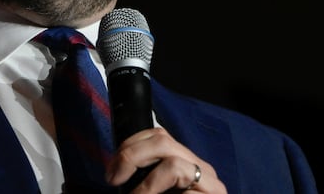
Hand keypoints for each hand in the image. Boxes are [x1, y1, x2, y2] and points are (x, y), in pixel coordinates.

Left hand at [106, 127, 226, 192]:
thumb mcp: (158, 189)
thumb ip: (146, 176)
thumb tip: (116, 169)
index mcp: (188, 162)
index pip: (158, 135)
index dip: (129, 146)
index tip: (111, 171)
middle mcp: (203, 168)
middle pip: (163, 141)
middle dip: (131, 156)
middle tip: (114, 179)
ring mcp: (212, 184)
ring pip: (173, 164)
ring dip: (146, 185)